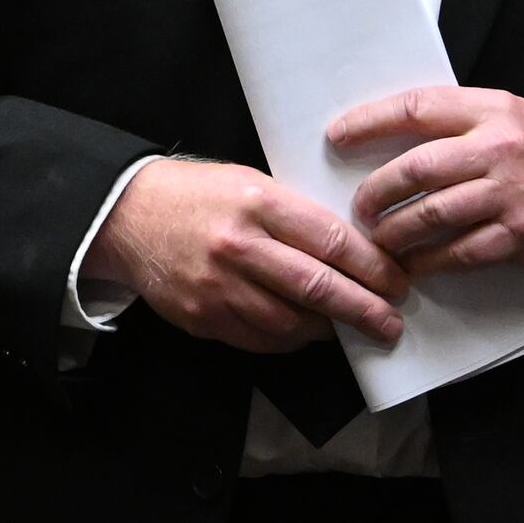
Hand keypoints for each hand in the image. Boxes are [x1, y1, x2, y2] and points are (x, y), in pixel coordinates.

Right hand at [92, 158, 403, 351]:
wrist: (126, 216)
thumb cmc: (198, 195)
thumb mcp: (251, 182)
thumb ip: (297, 214)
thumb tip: (354, 250)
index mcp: (258, 202)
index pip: (331, 240)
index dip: (373, 266)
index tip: (397, 280)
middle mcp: (239, 246)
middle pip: (318, 287)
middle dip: (364, 309)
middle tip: (391, 322)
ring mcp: (218, 287)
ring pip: (291, 322)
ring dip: (328, 329)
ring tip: (350, 326)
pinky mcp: (203, 317)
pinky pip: (261, 340)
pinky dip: (291, 340)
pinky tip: (306, 332)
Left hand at [332, 86, 523, 277]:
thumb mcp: (510, 116)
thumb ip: (460, 122)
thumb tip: (392, 138)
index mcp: (490, 110)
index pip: (416, 108)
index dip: (369, 122)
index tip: (337, 137)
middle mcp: (498, 148)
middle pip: (416, 168)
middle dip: (376, 191)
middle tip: (359, 206)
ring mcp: (508, 194)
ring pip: (431, 215)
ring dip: (394, 232)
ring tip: (379, 239)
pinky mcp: (518, 235)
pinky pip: (458, 252)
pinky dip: (427, 262)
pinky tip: (412, 266)